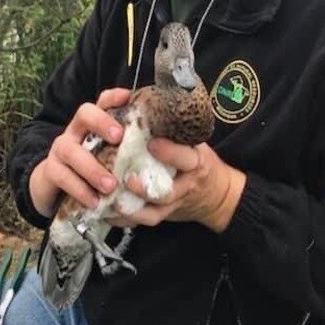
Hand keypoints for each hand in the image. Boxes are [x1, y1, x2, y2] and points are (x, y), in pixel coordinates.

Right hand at [29, 88, 129, 217]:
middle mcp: (76, 130)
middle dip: (101, 123)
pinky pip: (62, 177)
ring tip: (111, 186)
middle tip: (119, 138)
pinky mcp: (51, 170)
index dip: (114, 97)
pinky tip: (95, 203)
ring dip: (92, 168)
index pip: (102, 101)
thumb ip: (129, 148)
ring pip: (71, 150)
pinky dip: (80, 190)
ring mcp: (61, 149)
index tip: (127, 97)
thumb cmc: (92, 167)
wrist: (55, 186)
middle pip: (84, 114)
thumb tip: (163, 147)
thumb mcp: (110, 155)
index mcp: (93, 123)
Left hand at [108, 139, 246, 232]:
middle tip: (127, 179)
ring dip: (132, 209)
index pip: (187, 158)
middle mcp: (185, 185)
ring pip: (154, 213)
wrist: (217, 194)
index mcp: (195, 162)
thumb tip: (141, 102)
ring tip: (113, 202)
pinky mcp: (164, 215)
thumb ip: (173, 130)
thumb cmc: (198, 160)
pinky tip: (108, 214)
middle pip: (167, 192)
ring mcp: (174, 204)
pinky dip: (125, 219)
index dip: (170, 152)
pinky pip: (143, 221)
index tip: (151, 143)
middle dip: (146, 189)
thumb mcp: (194, 143)